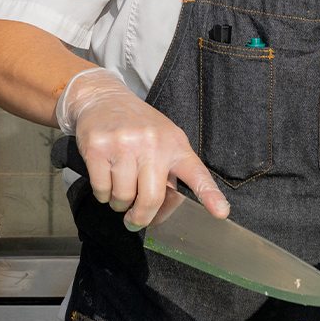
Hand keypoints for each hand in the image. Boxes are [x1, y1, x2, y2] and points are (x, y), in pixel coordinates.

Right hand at [58, 67, 230, 228]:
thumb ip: (168, 175)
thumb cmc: (138, 127)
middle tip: (135, 221)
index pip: (196, 173)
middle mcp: (152, 143)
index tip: (221, 212)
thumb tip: (158, 215)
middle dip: (141, 217)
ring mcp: (124, 144)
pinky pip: (102, 190)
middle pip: (151, 198)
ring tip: (119, 189)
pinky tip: (106, 180)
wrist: (104, 99)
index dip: (209, 195)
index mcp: (175, 144)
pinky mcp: (98, 148)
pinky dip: (103, 194)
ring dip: (119, 203)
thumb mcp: (163, 141)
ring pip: (123, 197)